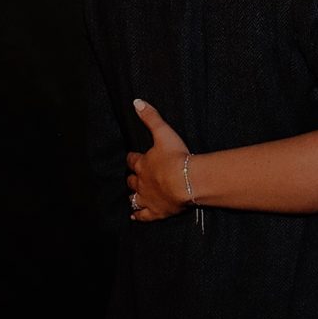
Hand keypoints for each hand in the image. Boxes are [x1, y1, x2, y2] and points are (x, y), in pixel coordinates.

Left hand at [124, 99, 193, 221]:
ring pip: (134, 198)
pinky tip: (134, 216)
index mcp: (142, 163)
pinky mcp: (156, 211)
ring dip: (133, 196)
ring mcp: (147, 198)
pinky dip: (138, 215)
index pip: (132, 160)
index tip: (133, 157)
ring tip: (133, 195)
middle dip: (132, 178)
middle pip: (132, 180)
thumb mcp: (163, 133)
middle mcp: (141, 182)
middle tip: (135, 177)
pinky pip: (143, 215)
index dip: (133, 158)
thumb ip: (151, 117)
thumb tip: (136, 102)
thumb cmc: (176, 157)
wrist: (185, 181)